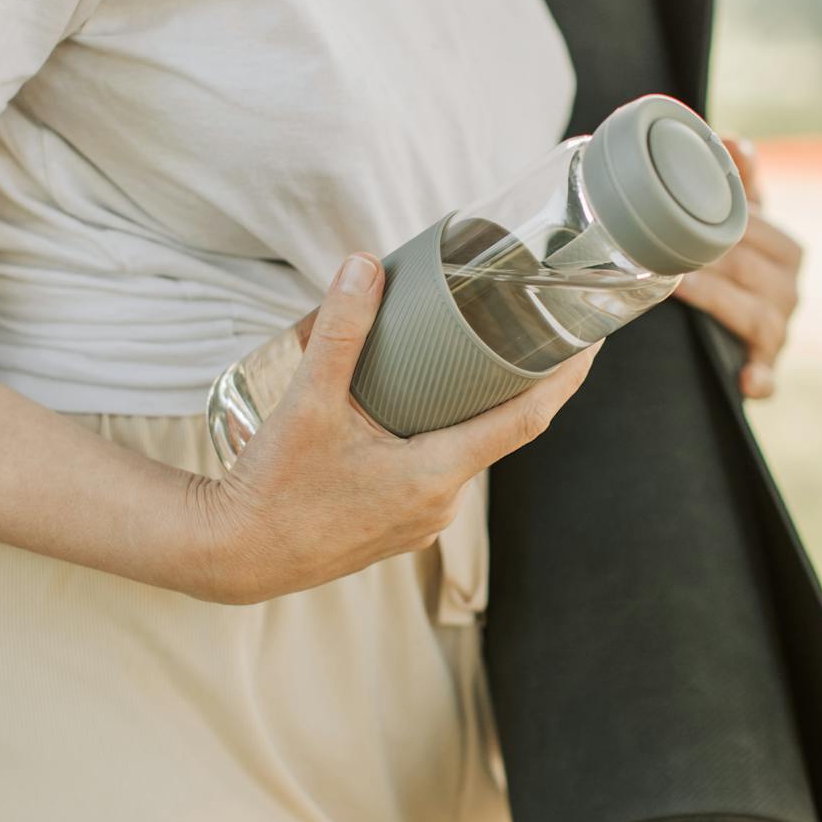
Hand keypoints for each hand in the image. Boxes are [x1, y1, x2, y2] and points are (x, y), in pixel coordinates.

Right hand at [190, 253, 601, 602]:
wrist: (231, 557)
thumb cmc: (272, 487)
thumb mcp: (306, 401)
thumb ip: (339, 331)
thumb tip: (364, 265)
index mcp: (435, 474)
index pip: (526, 421)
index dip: (564, 380)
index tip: (590, 344)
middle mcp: (439, 503)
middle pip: (497, 432)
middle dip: (513, 384)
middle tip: (525, 332)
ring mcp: (419, 521)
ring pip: (462, 453)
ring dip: (470, 412)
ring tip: (469, 361)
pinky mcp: (395, 527)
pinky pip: (434, 473)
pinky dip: (437, 437)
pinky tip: (417, 411)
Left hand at [673, 135, 802, 400]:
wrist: (728, 325)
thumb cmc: (732, 262)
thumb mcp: (737, 221)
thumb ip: (738, 183)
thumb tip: (733, 138)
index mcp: (786, 251)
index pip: (764, 232)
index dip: (730, 223)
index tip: (692, 214)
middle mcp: (789, 291)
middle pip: (757, 272)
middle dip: (715, 258)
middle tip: (669, 246)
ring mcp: (779, 331)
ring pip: (759, 316)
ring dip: (719, 301)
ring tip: (678, 286)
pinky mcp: (766, 369)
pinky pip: (770, 377)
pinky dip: (761, 379)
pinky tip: (746, 381)